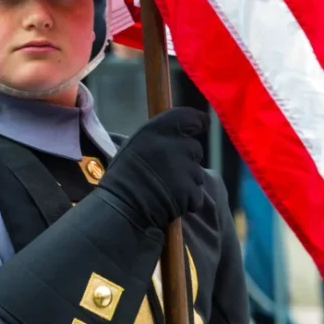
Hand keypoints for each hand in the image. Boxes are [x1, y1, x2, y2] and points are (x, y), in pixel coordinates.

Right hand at [99, 107, 207, 228]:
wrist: (121, 207)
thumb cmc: (124, 177)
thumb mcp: (135, 145)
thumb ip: (159, 138)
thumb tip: (181, 134)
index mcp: (155, 131)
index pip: (187, 117)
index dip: (197, 121)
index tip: (201, 124)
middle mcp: (172, 146)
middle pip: (195, 148)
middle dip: (187, 159)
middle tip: (169, 171)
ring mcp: (183, 169)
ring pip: (197, 173)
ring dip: (187, 181)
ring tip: (166, 189)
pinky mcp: (189, 191)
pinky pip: (196, 194)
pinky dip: (188, 200)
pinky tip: (170, 201)